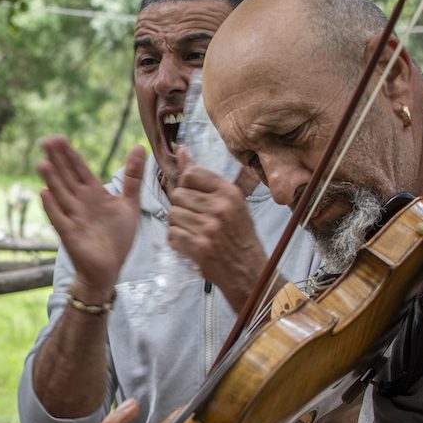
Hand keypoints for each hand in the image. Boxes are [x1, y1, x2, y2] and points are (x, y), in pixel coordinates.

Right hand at [38, 137, 145, 298]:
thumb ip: (133, 177)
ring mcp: (73, 218)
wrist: (109, 268)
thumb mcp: (129, 204)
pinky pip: (59, 220)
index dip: (70, 155)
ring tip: (42, 163)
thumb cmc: (117, 237)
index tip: (59, 138)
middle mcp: (80, 203)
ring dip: (51, 180)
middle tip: (46, 141)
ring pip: (61, 195)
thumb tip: (139, 146)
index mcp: (94, 194)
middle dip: (57, 160)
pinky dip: (52, 208)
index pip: (80, 170)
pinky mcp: (71, 236)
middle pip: (67, 178)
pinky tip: (43, 194)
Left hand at [167, 149, 268, 309]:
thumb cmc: (238, 235)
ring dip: (178, 225)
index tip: (194, 197)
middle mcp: (220, 207)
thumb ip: (204, 179)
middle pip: (178, 195)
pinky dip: (177, 241)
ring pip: (172, 214)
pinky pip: (172, 234)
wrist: (249, 271)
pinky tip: (190, 244)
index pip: (191, 174)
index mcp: (229, 192)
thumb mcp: (230, 203)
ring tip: (194, 232)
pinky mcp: (199, 246)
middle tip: (195, 219)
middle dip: (181, 207)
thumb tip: (181, 150)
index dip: (187, 185)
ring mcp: (209, 227)